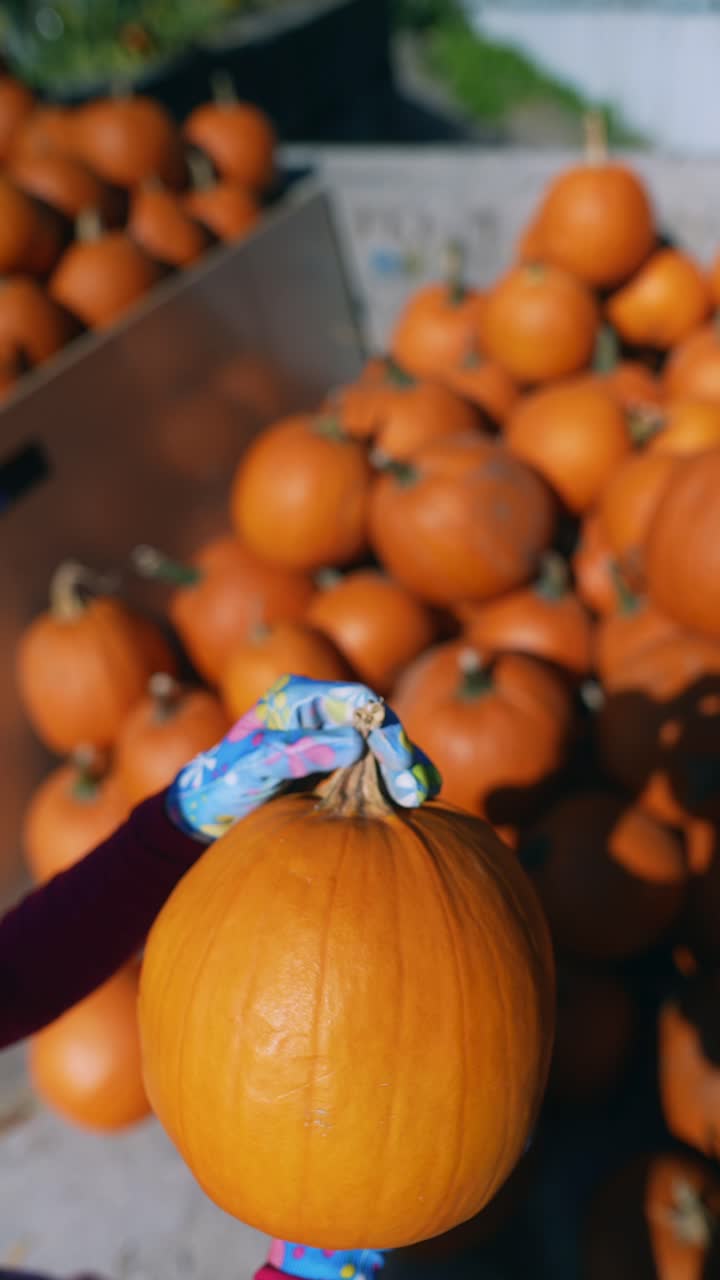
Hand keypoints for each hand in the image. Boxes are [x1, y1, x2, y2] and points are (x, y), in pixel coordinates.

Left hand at [167, 675, 439, 841]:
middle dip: (399, 752)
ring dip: (404, 769)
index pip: (354, 699)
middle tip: (414, 787)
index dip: (383, 726)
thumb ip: (297, 751)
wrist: (208, 812)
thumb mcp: (252, 768)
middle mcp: (321, 712)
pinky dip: (396, 781)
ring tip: (421, 795)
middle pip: (376, 722)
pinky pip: (375, 769)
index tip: (399, 758)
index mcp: (297, 698)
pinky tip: (416, 798)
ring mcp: (332, 738)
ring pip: (382, 746)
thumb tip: (354, 742)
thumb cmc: (221, 784)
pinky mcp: (339, 766)